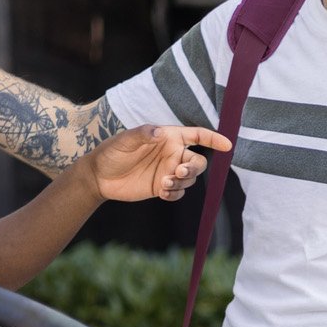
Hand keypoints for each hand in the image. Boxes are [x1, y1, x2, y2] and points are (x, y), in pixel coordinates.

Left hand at [84, 125, 232, 202]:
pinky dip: (175, 193)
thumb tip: (160, 133)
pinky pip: (179, 192)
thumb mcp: (125, 140)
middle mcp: (172, 154)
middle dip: (193, 168)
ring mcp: (168, 171)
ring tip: (163, 183)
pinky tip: (162, 192)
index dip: (214, 139)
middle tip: (178, 172)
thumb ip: (143, 135)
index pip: (197, 136)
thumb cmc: (112, 152)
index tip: (227, 145)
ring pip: (190, 179)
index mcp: (168, 138)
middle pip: (197, 162)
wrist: (99, 176)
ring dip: (182, 182)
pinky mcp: (162, 187)